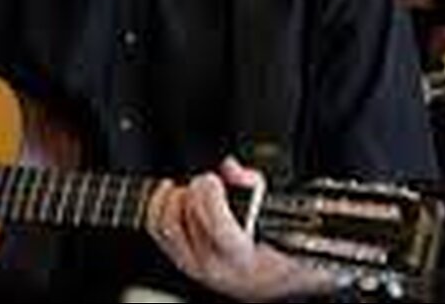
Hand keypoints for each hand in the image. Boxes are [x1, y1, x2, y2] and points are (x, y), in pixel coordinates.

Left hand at [145, 157, 337, 300]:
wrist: (279, 276)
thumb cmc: (285, 249)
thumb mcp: (282, 216)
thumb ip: (253, 186)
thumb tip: (230, 168)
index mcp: (245, 259)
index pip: (216, 226)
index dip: (210, 196)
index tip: (214, 179)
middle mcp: (215, 267)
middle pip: (188, 220)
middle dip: (195, 192)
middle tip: (208, 182)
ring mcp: (195, 267)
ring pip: (166, 226)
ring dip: (175, 199)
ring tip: (192, 190)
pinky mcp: (183, 261)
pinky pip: (159, 233)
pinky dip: (159, 207)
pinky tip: (171, 193)